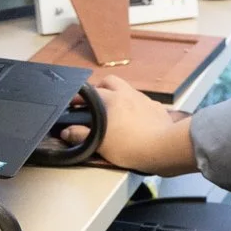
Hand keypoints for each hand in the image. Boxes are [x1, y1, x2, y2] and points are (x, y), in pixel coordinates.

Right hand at [67, 71, 195, 174]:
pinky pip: (143, 102)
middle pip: (111, 81)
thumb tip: (66, 132)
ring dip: (119, 96)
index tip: (74, 103)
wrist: (164, 148)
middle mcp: (129, 93)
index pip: (91, 91)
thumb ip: (81, 136)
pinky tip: (136, 119)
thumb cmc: (130, 146)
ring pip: (128, 90)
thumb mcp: (101, 144)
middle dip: (101, 88)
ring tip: (115, 111)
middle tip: (95, 101)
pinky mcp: (158, 109)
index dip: (80, 97)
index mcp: (112, 98)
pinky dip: (136, 107)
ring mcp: (145, 99)